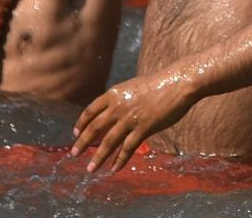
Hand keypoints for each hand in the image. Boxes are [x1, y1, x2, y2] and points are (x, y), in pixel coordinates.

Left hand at [70, 68, 198, 170]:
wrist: (177, 83)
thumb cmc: (158, 84)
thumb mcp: (132, 87)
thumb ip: (120, 99)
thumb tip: (111, 111)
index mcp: (114, 94)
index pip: (90, 111)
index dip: (81, 123)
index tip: (75, 133)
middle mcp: (118, 107)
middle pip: (94, 128)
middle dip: (82, 143)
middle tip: (74, 154)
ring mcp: (130, 119)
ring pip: (108, 142)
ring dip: (98, 157)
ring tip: (90, 169)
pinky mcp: (144, 128)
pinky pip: (128, 148)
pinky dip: (119, 160)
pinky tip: (113, 169)